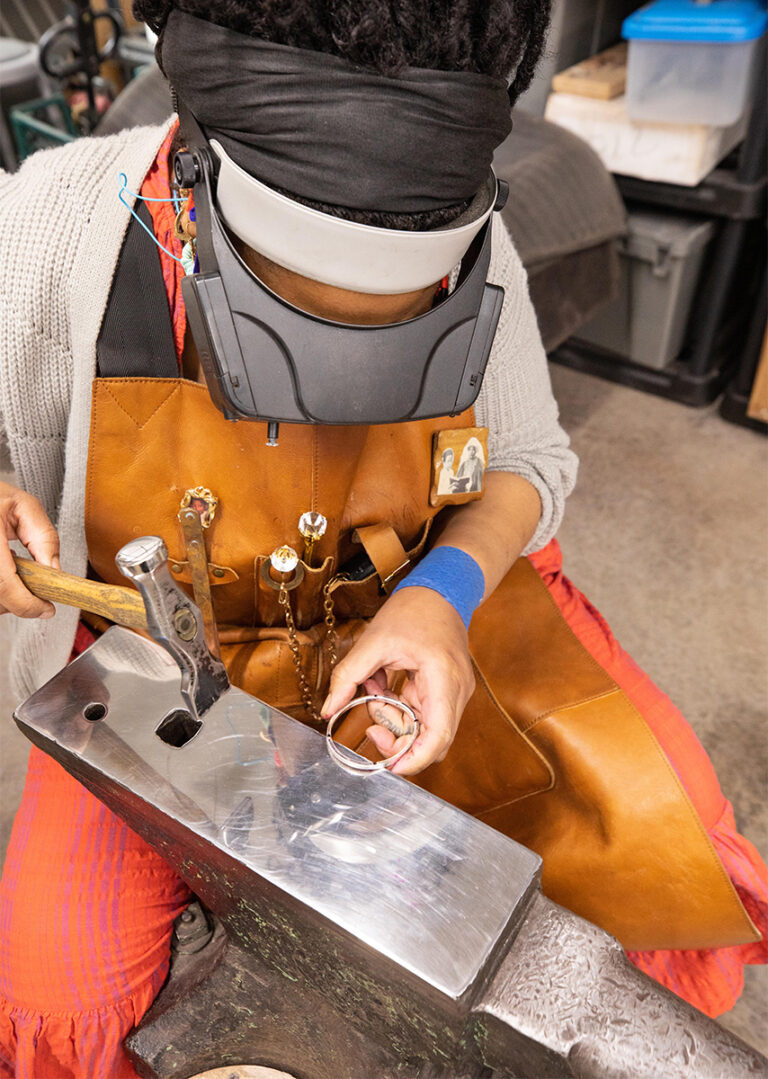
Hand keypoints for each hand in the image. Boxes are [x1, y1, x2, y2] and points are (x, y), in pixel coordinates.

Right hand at [0, 481, 59, 617]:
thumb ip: (44, 539)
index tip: (46, 609)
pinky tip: (3, 575)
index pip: (3, 584)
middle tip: (36, 593)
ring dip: (6, 599)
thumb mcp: (25, 507)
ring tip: (15, 575)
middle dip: (20, 602)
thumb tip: (54, 573)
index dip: (27, 604)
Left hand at [321, 587, 474, 775]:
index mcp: (443, 679)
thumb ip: (348, 676)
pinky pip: (422, 713)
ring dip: (395, 719)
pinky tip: (383, 685)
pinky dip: (399, 707)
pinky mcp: (445, 690)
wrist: (440, 589)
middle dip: (396, 738)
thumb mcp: (374, 640)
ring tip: (374, 689)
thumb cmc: (414, 609)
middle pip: (431, 740)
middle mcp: (456, 692)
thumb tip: (328, 709)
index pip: (438, 738)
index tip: (387, 765)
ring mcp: (454, 692)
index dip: (413, 759)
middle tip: (369, 721)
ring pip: (424, 729)